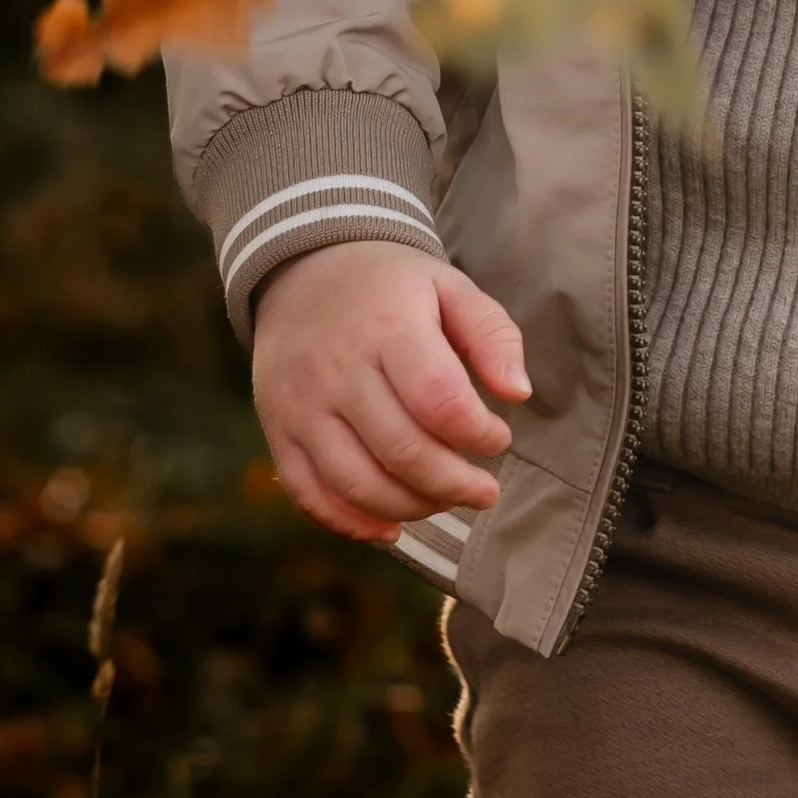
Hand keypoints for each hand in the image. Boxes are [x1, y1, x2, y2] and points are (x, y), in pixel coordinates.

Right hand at [250, 240, 530, 546]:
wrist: (304, 270)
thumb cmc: (392, 287)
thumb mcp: (450, 287)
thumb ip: (493, 335)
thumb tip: (519, 393)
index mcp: (389, 328)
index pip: (439, 401)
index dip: (478, 434)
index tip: (498, 438)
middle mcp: (337, 370)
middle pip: (402, 451)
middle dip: (455, 484)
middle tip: (484, 490)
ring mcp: (301, 405)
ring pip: (357, 483)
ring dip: (411, 508)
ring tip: (444, 500)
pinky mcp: (278, 430)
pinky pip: (309, 494)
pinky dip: (351, 523)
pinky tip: (391, 527)